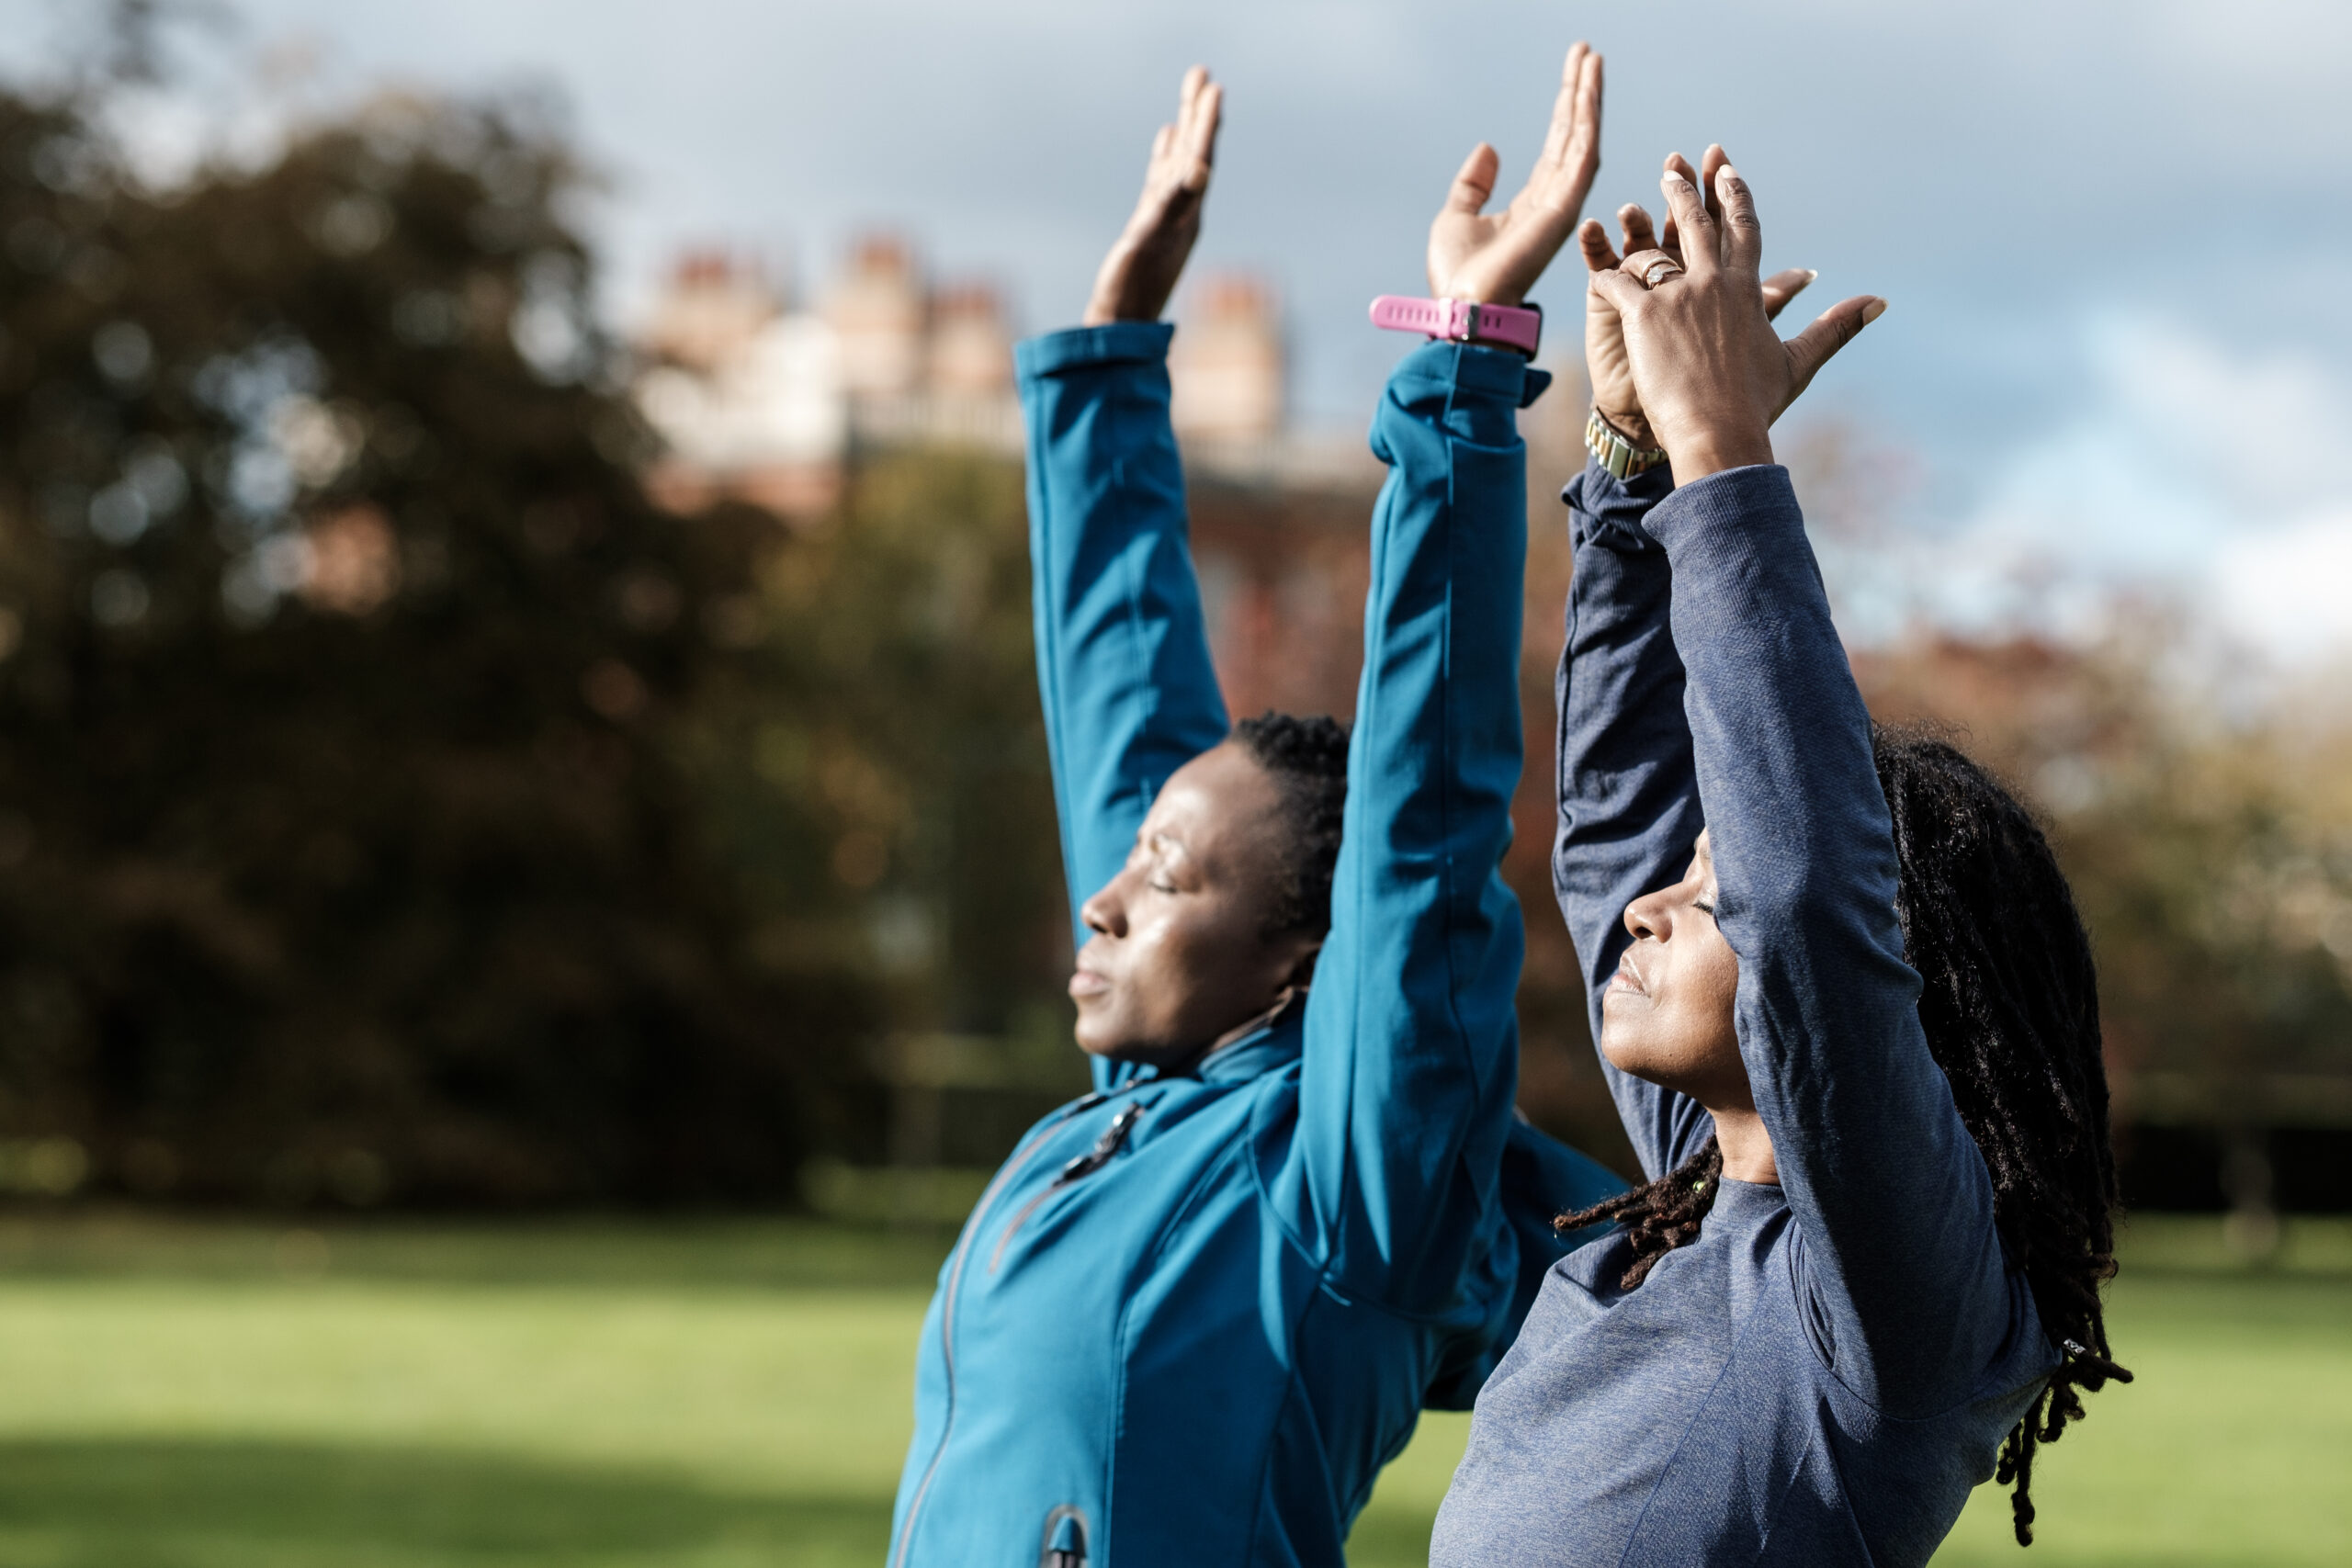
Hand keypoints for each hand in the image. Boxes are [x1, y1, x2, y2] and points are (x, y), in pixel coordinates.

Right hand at [1082, 66, 1222, 326]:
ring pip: (1181, 159)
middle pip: (1195, 150)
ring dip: (1186, 125)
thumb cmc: (1131, 287)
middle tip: (1201, 71)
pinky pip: (1163, 177)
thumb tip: (1201, 171)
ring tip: (1192, 91)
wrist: (1122, 325)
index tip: (1214, 87)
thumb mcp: (1150, 242)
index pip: (1200, 157)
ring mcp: (1167, 214)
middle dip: (1198, 112)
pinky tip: (1166, 137)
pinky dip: (1167, 152)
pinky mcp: (1152, 222)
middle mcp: (1183, 209)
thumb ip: (1173, 204)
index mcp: (1186, 211)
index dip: (1206, 122)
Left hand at [1425, 43, 1602, 307]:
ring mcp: (1560, 205)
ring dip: (1588, 100)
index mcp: (1531, 202)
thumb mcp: (1456, 216)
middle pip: (1572, 135)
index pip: (1555, 145)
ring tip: (1592, 61)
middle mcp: (1552, 200)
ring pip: (1581, 140)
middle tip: (1590, 54)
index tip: (1574, 71)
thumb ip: (1474, 183)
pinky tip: (1589, 94)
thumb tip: (1489, 147)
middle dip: (1581, 93)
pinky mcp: (1561, 210)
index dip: (1565, 108)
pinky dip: (1586, 125)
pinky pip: (1581, 159)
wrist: (1463, 307)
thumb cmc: (1459, 275)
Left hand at [1578, 148, 1818, 450]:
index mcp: (1747, 291)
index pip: (1743, 231)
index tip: (1726, 170)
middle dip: (1686, 191)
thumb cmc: (1756, 405)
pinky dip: (1606, 272)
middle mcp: (1714, 283)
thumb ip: (1836, 325)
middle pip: (1698, 225)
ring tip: (1631, 205)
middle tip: (1674, 165)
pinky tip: (1596, 259)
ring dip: (1642, 221)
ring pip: (1654, 246)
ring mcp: (1678, 297)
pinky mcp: (1644, 316)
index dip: (1734, 198)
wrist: (1719, 432)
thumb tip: (1879, 302)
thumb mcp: (1798, 361)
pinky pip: (1617, 282)